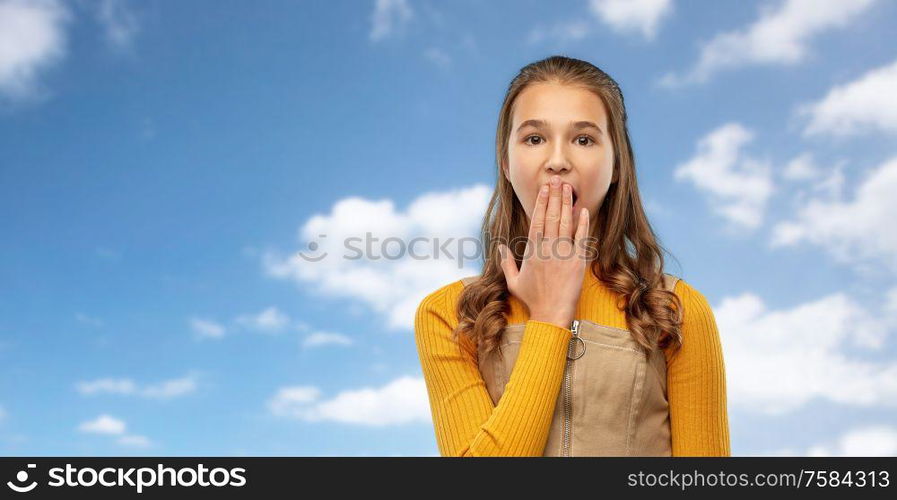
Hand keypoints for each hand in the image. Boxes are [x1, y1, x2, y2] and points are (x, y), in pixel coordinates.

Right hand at [498, 175, 590, 328]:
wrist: (551, 314)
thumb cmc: (532, 299)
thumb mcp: (513, 281)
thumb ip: (506, 263)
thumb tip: (501, 248)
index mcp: (532, 251)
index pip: (536, 220)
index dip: (541, 202)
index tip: (544, 188)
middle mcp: (547, 249)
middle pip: (551, 216)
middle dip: (554, 196)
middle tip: (557, 179)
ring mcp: (563, 254)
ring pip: (565, 223)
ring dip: (566, 204)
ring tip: (567, 188)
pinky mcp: (577, 262)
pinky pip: (580, 239)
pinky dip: (582, 224)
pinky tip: (582, 210)